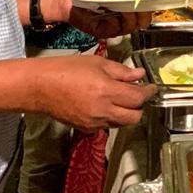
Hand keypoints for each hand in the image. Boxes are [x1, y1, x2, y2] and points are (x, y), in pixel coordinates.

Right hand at [33, 55, 154, 130]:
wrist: (41, 87)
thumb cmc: (68, 69)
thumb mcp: (98, 63)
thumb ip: (121, 71)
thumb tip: (140, 74)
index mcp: (107, 91)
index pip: (138, 98)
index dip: (148, 92)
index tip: (151, 87)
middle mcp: (102, 111)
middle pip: (134, 117)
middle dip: (139, 106)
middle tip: (137, 94)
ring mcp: (94, 123)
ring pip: (121, 123)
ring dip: (126, 113)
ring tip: (120, 98)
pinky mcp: (85, 129)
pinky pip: (106, 126)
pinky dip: (111, 118)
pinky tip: (105, 105)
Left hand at [41, 0, 154, 37]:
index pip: (149, 0)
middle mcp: (126, 12)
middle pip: (147, 15)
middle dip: (150, 7)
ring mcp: (118, 22)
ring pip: (138, 23)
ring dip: (139, 13)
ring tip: (134, 3)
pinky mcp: (109, 30)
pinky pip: (123, 28)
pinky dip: (126, 19)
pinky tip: (124, 10)